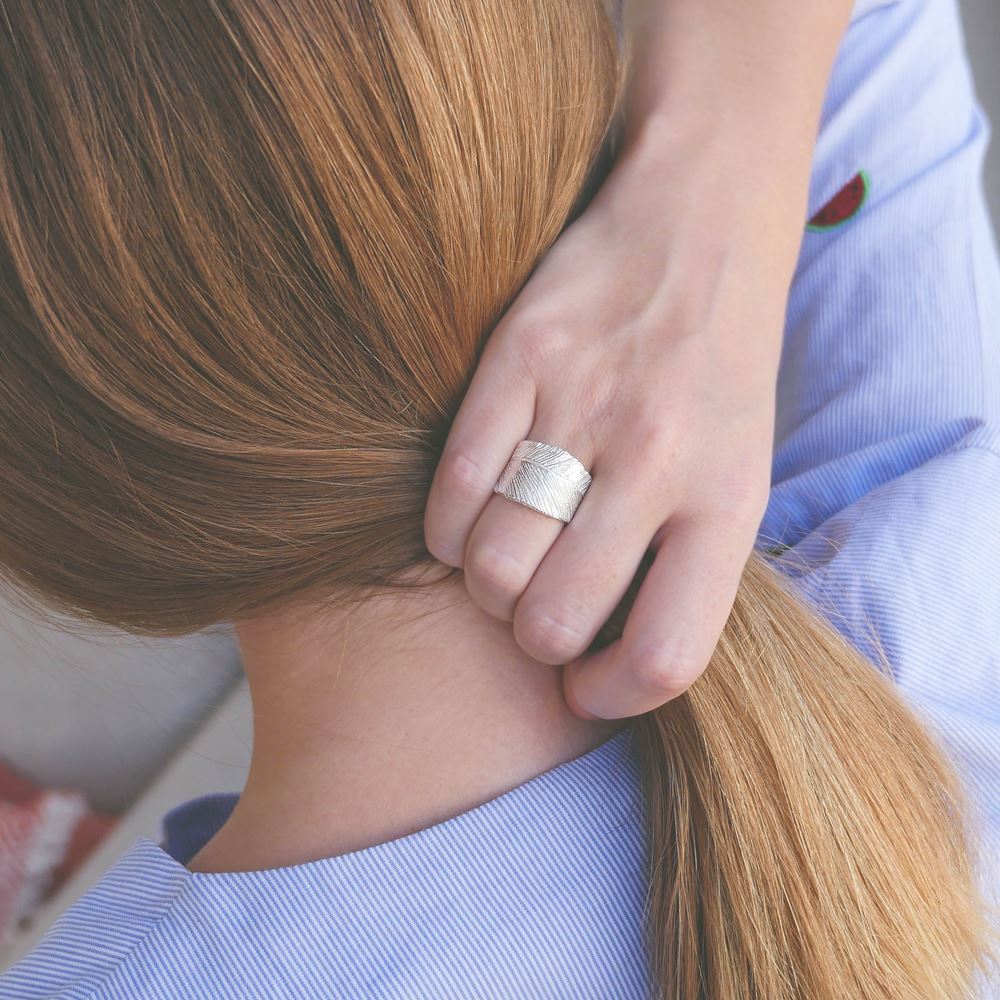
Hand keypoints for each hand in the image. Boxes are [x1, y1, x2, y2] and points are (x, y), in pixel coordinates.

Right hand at [423, 132, 794, 719]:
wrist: (702, 221)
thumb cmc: (719, 372)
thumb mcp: (741, 473)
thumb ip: (682, 566)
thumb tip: (599, 658)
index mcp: (727, 500)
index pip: (663, 656)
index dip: (608, 697)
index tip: (582, 685)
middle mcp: (657, 459)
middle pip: (550, 620)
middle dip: (533, 636)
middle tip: (540, 604)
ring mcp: (583, 406)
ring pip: (489, 564)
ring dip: (487, 583)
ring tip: (509, 553)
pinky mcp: (518, 360)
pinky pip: (451, 491)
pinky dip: (447, 527)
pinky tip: (471, 514)